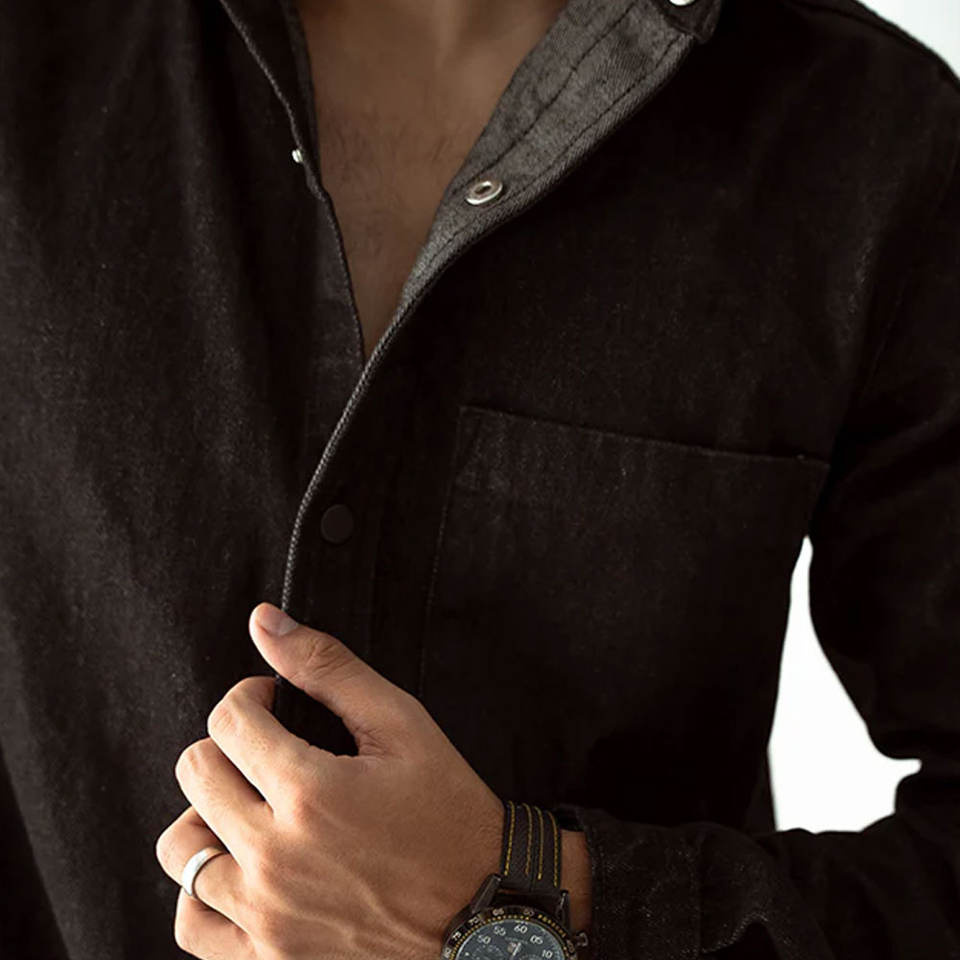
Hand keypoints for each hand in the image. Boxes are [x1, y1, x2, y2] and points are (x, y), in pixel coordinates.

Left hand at [155, 602, 504, 959]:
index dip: (250, 696)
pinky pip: (191, 922)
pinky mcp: (268, 956)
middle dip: (229, 744)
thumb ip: (328, 667)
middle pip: (196, 773)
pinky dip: (200, 889)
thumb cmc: (450, 814)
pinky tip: (237, 865)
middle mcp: (276, 856)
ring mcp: (266, 915)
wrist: (485, 911)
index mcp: (309, 791)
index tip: (274, 703)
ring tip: (251, 805)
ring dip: (207, 812)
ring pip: (180, 846)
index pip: (228, 720)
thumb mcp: (402, 724)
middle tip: (269, 749)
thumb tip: (264, 622)